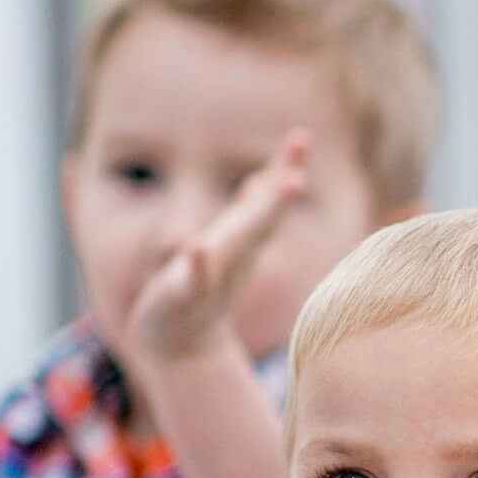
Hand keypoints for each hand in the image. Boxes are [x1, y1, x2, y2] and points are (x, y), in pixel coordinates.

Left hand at [125, 135, 307, 362]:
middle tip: (299, 175)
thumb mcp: (226, 244)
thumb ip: (246, 213)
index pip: (268, 200)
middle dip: (278, 199)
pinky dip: (198, 266)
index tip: (300, 137)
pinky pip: (193, 282)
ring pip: (236, 247)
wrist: (177, 340)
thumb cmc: (201, 290)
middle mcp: (234, 255)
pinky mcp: (184, 297)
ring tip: (271, 197)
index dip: (283, 168)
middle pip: (261, 222)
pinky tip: (198, 249)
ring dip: (254, 225)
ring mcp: (212, 276)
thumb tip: (261, 179)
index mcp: (242, 239)